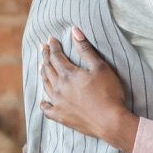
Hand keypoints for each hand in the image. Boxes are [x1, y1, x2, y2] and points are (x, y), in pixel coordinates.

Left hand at [39, 27, 139, 152]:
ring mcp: (58, 103)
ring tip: (42, 67)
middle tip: (42, 48)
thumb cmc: (108, 92)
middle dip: (45, 56)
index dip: (53, 46)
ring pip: (46, 86)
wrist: (110, 121)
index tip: (50, 39)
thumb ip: (86, 49)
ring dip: (43, 75)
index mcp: (68, 74)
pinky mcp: (61, 116)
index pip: (56, 56)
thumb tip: (74, 30)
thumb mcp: (100, 67)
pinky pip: (47, 110)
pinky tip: (43, 101)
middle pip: (48, 69)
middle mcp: (59, 88)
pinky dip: (44, 104)